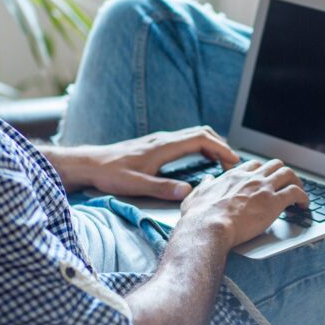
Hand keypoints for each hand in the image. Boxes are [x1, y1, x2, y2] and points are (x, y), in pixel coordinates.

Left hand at [43, 126, 239, 199]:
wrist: (89, 164)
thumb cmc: (110, 174)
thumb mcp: (136, 185)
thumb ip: (162, 188)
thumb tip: (188, 191)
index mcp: (164, 146)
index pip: (201, 139)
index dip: (221, 148)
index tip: (235, 161)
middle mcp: (164, 139)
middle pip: (202, 133)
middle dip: (222, 146)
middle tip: (234, 164)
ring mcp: (160, 141)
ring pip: (194, 136)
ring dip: (212, 146)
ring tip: (223, 163)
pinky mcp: (155, 146)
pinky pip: (185, 141)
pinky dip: (200, 148)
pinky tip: (201, 161)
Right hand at [179, 159, 308, 248]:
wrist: (209, 228)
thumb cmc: (200, 218)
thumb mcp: (196, 196)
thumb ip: (204, 186)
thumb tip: (208, 180)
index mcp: (233, 176)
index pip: (254, 165)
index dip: (262, 172)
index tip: (265, 180)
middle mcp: (251, 178)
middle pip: (274, 165)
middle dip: (282, 173)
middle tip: (286, 184)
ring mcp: (264, 188)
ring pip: (288, 174)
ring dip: (296, 182)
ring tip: (299, 193)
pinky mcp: (274, 203)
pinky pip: (295, 193)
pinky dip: (303, 197)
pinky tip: (303, 205)